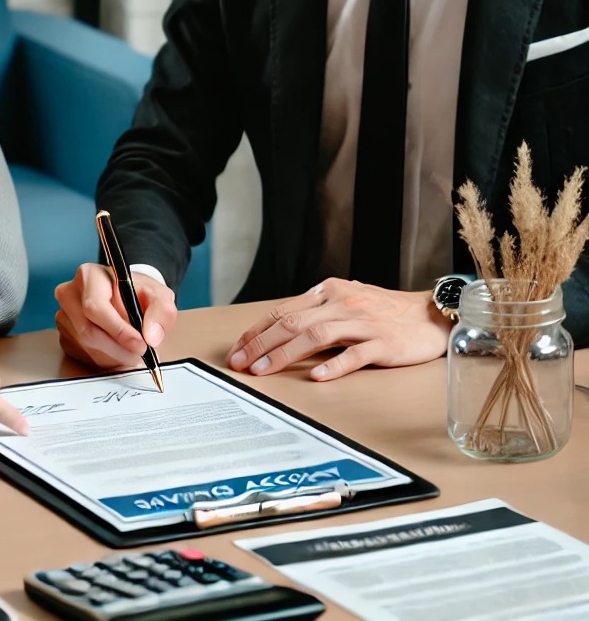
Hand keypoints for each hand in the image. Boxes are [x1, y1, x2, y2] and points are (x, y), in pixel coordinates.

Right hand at [55, 263, 176, 369]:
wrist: (126, 295)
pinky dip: (107, 359)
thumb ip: (162, 312)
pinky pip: (84, 355)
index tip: (140, 344)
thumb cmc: (138, 292)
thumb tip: (151, 336)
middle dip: (119, 349)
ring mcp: (64, 315)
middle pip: (89, 332)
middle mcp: (70, 294)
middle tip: (141, 353)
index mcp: (89, 275)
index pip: (95, 307)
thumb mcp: (158, 295)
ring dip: (115, 356)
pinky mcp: (64, 334)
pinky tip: (119, 350)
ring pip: (88, 347)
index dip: (118, 331)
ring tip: (133, 350)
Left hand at [226, 278, 451, 380]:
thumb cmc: (386, 311)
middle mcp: (342, 303)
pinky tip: (317, 376)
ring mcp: (363, 323)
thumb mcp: (346, 300)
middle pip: (292, 322)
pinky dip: (334, 365)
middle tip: (239, 363)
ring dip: (285, 354)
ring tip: (264, 370)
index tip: (238, 349)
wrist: (431, 315)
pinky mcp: (384, 343)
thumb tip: (279, 328)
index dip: (257, 331)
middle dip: (261, 344)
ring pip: (316, 336)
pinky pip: (355, 354)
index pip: (283, 311)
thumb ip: (317, 311)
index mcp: (328, 292)